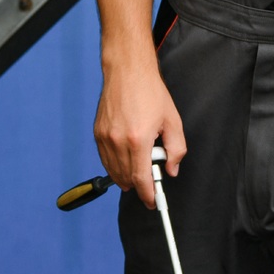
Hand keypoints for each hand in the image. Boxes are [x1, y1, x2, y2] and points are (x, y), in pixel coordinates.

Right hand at [93, 56, 186, 208]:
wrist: (127, 72)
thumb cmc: (150, 93)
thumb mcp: (172, 121)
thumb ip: (176, 149)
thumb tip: (171, 169)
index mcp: (138, 139)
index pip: (141, 179)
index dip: (148, 195)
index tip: (152, 202)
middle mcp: (118, 141)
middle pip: (126, 178)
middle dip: (139, 186)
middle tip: (150, 180)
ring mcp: (105, 137)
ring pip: (114, 171)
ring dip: (126, 177)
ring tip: (138, 170)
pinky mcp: (98, 132)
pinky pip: (106, 159)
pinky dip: (115, 165)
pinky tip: (125, 162)